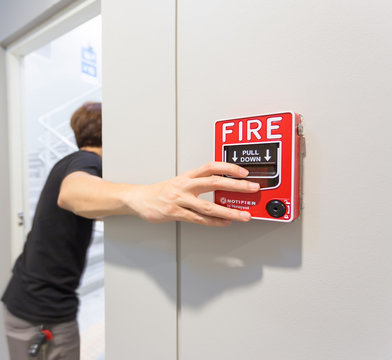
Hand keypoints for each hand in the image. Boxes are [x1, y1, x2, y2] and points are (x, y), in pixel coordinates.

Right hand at [127, 162, 259, 225]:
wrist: (138, 199)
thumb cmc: (160, 192)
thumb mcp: (179, 182)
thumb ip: (197, 184)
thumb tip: (220, 185)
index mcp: (187, 176)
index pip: (211, 166)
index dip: (228, 168)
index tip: (243, 172)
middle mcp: (184, 185)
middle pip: (214, 182)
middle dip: (236, 186)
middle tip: (252, 188)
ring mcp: (180, 200)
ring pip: (208, 206)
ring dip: (229, 211)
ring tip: (243, 215)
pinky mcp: (175, 213)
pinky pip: (198, 219)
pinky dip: (213, 222)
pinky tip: (224, 223)